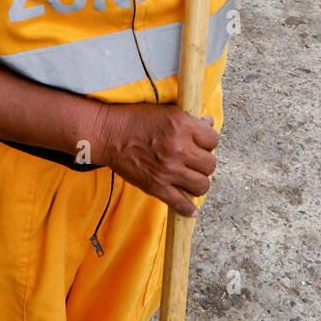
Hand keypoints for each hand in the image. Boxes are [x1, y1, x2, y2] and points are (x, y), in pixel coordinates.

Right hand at [89, 103, 218, 216]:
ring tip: (191, 178)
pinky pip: (180, 203)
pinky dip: (188, 208)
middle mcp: (178, 148)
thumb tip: (210, 123)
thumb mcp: (166, 111)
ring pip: (202, 185)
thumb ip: (189, 119)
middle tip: (194, 161)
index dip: (208, 142)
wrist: (107, 133)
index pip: (213, 140)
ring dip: (199, 182)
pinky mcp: (156, 186)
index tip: (200, 144)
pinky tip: (191, 209)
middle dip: (204, 162)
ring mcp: (168, 170)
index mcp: (182, 125)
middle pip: (210, 164)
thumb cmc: (135, 119)